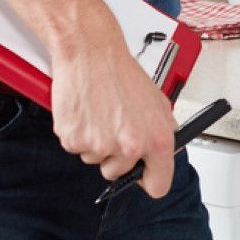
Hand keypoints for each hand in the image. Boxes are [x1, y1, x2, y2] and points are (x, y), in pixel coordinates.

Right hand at [50, 20, 176, 198]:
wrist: (92, 54)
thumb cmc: (122, 74)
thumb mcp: (157, 102)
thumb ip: (162, 131)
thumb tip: (165, 152)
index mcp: (157, 140)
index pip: (158, 185)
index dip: (149, 180)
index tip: (143, 176)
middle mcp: (130, 147)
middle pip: (119, 174)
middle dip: (116, 156)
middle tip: (115, 126)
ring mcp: (100, 147)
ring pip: (96, 160)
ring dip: (97, 143)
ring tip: (101, 113)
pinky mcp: (74, 141)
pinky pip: (77, 149)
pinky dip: (80, 134)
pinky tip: (87, 112)